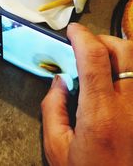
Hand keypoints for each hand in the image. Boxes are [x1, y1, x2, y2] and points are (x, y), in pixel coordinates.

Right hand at [41, 23, 132, 165]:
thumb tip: (59, 81)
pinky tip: (117, 74)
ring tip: (102, 58)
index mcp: (100, 114)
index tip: (73, 31)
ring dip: (118, 50)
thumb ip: (53, 109)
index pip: (93, 58)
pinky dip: (128, 67)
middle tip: (86, 46)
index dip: (82, 36)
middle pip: (123, 50)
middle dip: (101, 39)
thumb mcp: (58, 147)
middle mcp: (129, 106)